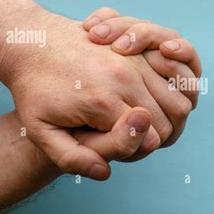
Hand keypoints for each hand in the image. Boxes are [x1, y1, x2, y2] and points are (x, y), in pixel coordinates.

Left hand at [6, 8, 193, 179]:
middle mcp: (126, 78)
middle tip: (126, 135)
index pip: (150, 139)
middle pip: (169, 120)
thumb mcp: (40, 131)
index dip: (140, 150)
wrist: (36, 43)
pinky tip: (150, 97)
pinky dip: (174, 91)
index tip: (116, 145)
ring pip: (177, 98)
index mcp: (103, 102)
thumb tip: (105, 170)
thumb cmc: (36, 89)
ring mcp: (135, 61)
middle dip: (156, 135)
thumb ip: (72, 159)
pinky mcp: (139, 51)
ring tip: (137, 118)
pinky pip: (174, 76)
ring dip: (168, 114)